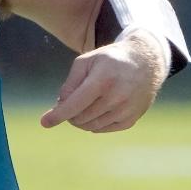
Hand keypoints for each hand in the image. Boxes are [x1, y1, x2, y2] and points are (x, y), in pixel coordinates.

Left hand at [39, 30, 168, 132]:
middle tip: (71, 101)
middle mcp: (117, 97)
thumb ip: (70, 83)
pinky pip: (103, 129)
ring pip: (90, 126)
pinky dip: (94, 123)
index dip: (58, 115)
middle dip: (69, 113)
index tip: (44, 122)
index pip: (75, 104)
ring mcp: (126, 111)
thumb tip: (60, 105)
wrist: (145, 62)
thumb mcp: (86, 61)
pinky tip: (97, 109)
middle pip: (80, 117)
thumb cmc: (109, 60)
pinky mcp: (131, 120)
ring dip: (81, 119)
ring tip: (85, 103)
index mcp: (103, 80)